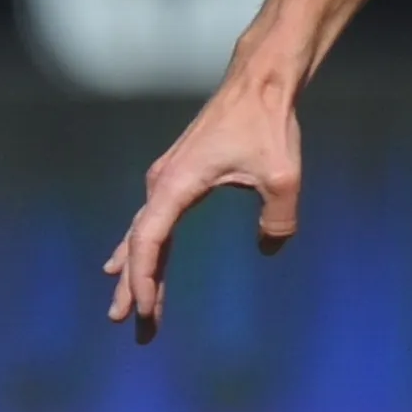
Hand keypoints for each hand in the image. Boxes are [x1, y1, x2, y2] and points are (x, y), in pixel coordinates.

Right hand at [104, 66, 304, 344]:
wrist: (260, 84)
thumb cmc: (270, 126)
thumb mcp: (284, 177)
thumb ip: (279, 220)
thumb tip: (269, 247)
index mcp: (177, 185)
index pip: (148, 241)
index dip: (142, 279)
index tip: (144, 310)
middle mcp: (162, 183)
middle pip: (139, 244)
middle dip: (133, 287)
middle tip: (127, 326)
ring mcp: (166, 180)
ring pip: (143, 234)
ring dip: (136, 271)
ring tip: (127, 309)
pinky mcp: (178, 177)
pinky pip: (154, 222)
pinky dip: (145, 248)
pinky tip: (127, 265)